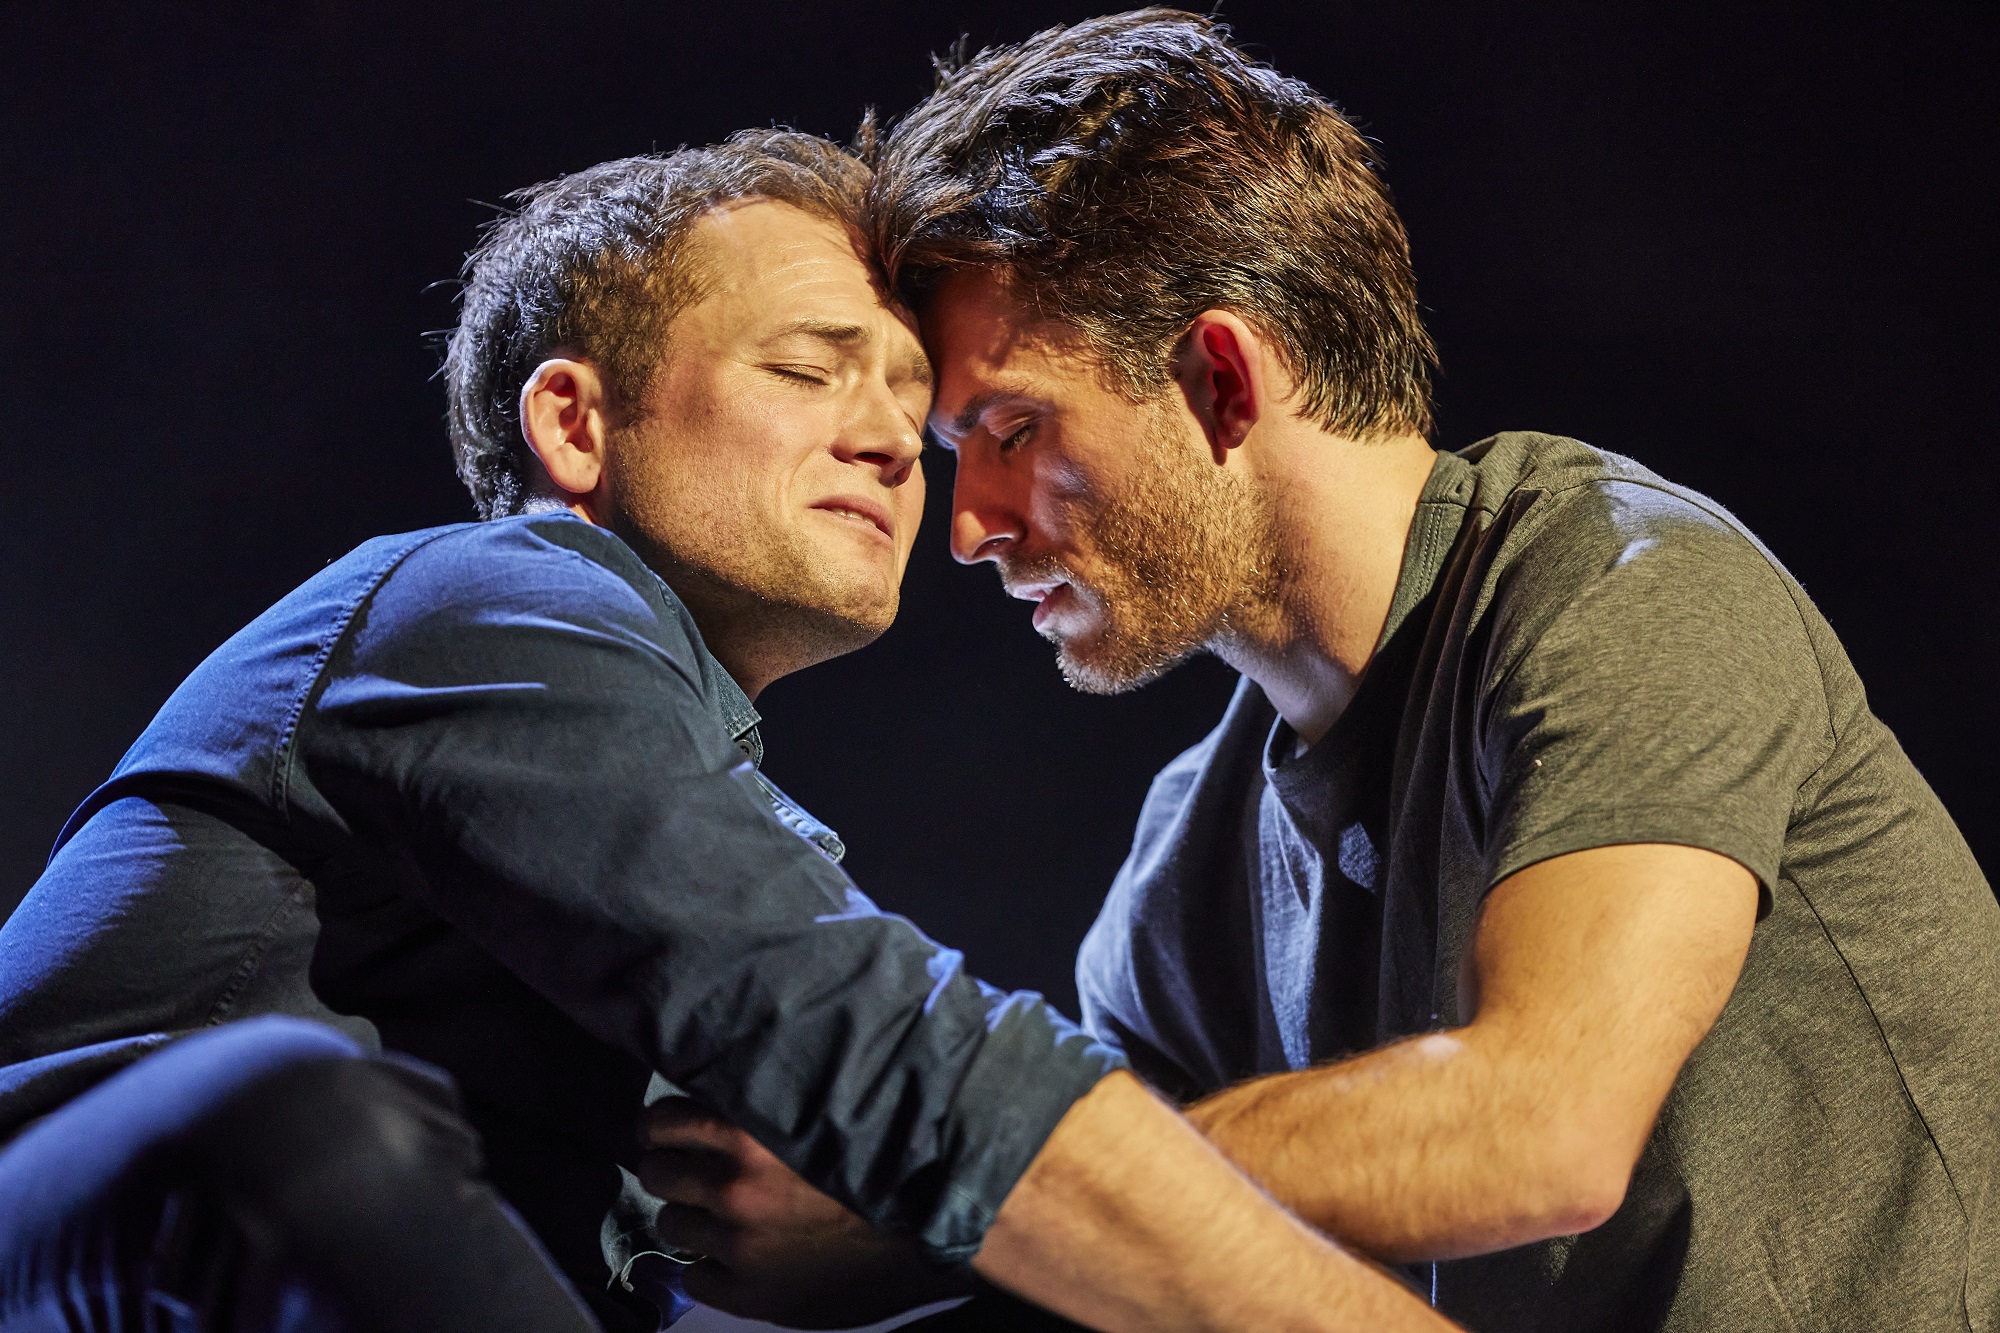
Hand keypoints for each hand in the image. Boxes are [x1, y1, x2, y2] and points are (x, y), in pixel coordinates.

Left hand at [637, 1098, 971, 1327]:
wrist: (931, 1229)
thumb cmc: (885, 1159)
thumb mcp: (826, 1112)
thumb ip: (771, 1099)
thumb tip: (724, 1080)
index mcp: (749, 1133)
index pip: (663, 1120)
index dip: (665, 1127)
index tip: (674, 1131)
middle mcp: (734, 1186)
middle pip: (656, 1173)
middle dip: (672, 1170)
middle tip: (697, 1174)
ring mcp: (739, 1244)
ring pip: (670, 1226)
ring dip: (692, 1219)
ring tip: (723, 1218)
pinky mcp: (749, 1295)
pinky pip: (693, 1278)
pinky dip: (709, 1267)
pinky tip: (737, 1258)